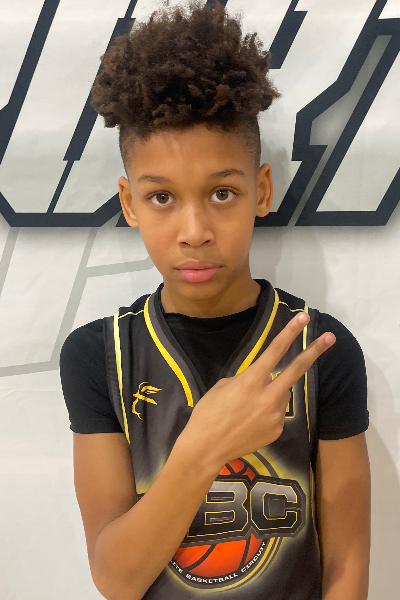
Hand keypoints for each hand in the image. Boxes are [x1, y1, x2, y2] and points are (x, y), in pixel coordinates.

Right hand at [179, 312, 334, 468]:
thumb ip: (246, 379)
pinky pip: (277, 413)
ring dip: (273, 391)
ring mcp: (276, 415)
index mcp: (251, 380)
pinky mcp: (277, 430)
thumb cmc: (208, 413)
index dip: (290, 332)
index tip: (304, 318)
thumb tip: (262, 379)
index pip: (275, 350)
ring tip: (249, 405)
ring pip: (282, 393)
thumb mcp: (223, 387)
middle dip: (314, 351)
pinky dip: (268, 411)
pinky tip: (250, 421)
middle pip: (297, 369)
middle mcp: (268, 396)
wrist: (206, 448)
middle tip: (330, 338)